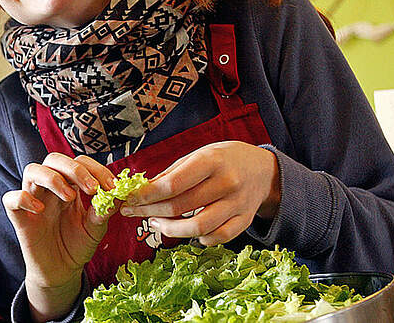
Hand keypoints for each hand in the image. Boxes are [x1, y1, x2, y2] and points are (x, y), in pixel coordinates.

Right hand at [1, 153, 115, 320]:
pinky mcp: (19, 216)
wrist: (61, 271)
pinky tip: (40, 210)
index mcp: (70, 185)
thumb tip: (120, 194)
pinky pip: (11, 198)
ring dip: (52, 178)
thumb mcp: (96, 228)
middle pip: (54, 159)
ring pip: (32, 170)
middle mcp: (49, 188)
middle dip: (75, 169)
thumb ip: (104, 210)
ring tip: (69, 198)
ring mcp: (33, 199)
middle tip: (92, 189)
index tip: (112, 186)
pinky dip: (24, 198)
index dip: (96, 169)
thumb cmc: (77, 245)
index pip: (79, 162)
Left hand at [119, 141, 279, 245]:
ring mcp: (238, 204)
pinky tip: (188, 231)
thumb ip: (172, 173)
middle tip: (134, 212)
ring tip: (156, 223)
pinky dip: (200, 239)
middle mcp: (227, 183)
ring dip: (171, 230)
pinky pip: (218, 237)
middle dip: (151, 211)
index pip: (173, 184)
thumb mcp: (198, 155)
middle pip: (181, 207)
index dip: (147, 195)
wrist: (264, 170)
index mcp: (212, 161)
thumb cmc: (224, 160)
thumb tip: (142, 190)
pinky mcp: (245, 221)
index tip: (129, 199)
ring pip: (199, 228)